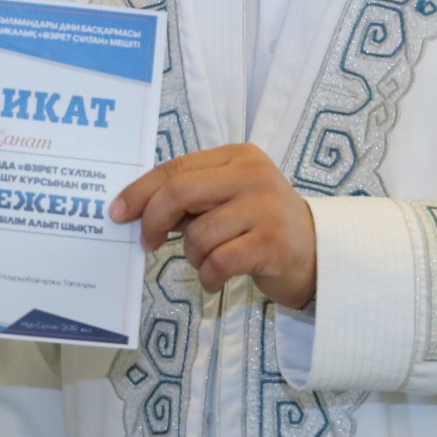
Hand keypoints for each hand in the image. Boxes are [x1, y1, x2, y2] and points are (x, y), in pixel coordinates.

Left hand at [110, 143, 316, 307]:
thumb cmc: (262, 226)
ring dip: (192, 256)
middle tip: (146, 243)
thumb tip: (136, 209)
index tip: (118, 212)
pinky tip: (215, 279)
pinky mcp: (272, 244)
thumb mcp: (228, 198)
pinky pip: (218, 262)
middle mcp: (253, 176)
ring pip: (198, 234)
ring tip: (208, 260)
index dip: (140, 191)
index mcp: (238, 157)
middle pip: (180, 193)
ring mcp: (265, 209)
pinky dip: (207, 276)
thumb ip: (191, 197)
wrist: (318, 255)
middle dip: (153, 221)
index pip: (177, 168)